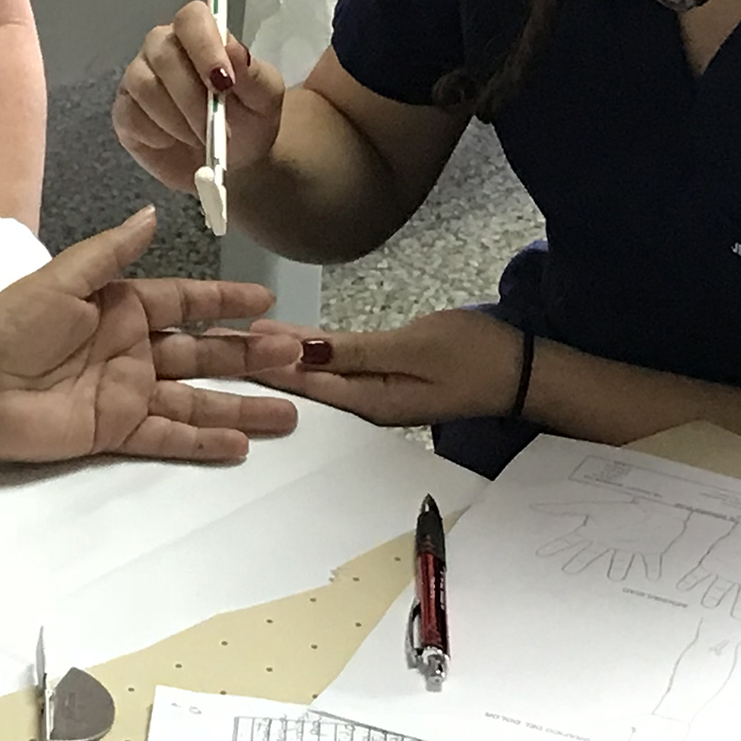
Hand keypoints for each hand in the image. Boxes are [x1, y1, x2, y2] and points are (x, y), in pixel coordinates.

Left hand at [0, 206, 300, 464]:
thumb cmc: (10, 326)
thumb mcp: (61, 279)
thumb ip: (111, 251)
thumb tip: (154, 214)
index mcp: (122, 305)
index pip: (187, 301)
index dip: (227, 301)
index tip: (268, 301)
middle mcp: (132, 348)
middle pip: (203, 351)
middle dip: (250, 354)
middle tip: (297, 356)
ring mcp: (127, 392)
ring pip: (196, 398)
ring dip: (241, 404)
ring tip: (289, 411)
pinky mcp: (115, 430)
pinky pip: (167, 436)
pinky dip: (203, 441)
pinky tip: (240, 444)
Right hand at [114, 1, 284, 193]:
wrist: (235, 161)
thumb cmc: (249, 119)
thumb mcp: (265, 99)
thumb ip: (253, 74)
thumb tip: (233, 48)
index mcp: (200, 34)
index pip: (192, 18)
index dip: (204, 46)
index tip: (224, 83)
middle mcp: (162, 47)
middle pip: (163, 53)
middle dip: (192, 97)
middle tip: (218, 130)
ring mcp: (139, 77)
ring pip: (145, 86)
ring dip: (178, 120)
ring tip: (203, 139)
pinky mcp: (125, 112)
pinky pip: (132, 116)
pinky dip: (159, 135)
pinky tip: (176, 142)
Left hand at [245, 307, 520, 425]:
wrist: (526, 371)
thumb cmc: (475, 355)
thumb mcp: (412, 349)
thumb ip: (353, 352)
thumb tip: (298, 352)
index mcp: (367, 400)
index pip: (300, 380)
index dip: (259, 360)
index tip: (220, 343)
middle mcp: (364, 403)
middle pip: (301, 381)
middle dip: (260, 361)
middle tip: (214, 338)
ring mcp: (375, 393)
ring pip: (316, 374)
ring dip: (280, 357)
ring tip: (238, 338)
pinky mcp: (386, 380)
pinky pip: (337, 369)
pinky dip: (311, 355)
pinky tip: (290, 344)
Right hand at [530, 494, 692, 581]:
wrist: (667, 508)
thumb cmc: (630, 504)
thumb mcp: (599, 509)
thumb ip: (569, 510)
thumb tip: (539, 505)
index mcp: (597, 526)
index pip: (573, 539)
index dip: (558, 546)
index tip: (542, 554)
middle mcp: (611, 536)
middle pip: (592, 552)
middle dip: (580, 562)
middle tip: (567, 571)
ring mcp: (629, 543)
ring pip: (620, 561)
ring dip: (618, 569)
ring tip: (615, 578)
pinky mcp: (649, 550)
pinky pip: (649, 562)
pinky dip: (652, 569)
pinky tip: (652, 579)